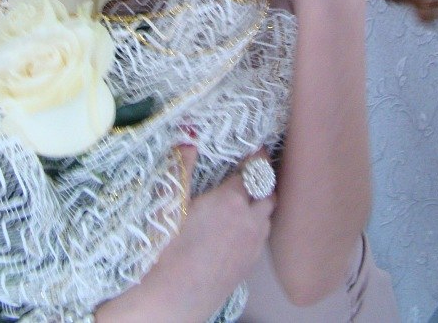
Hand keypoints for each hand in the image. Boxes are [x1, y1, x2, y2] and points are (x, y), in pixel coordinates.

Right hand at [97, 146, 274, 322]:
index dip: (256, 158)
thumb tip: (189, 140)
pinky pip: (261, 237)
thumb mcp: (171, 202)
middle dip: (263, 180)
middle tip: (255, 171)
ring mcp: (253, 244)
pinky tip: (242, 228)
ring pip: (268, 216)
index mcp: (231, 199)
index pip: (253, 171)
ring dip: (262, 204)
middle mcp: (250, 219)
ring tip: (249, 198)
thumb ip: (183, 167)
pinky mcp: (251, 264)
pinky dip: (257, 226)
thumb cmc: (169, 246)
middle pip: (268, 192)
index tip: (258, 149)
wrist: (176, 296)